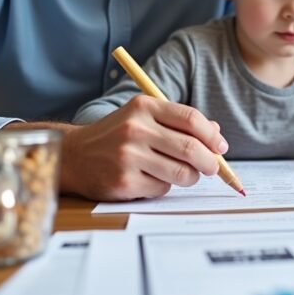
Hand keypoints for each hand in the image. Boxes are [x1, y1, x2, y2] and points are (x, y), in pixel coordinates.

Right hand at [56, 95, 228, 200]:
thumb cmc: (116, 135)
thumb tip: (217, 134)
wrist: (73, 156)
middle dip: (209, 162)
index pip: (190, 118)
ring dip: (191, 176)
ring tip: (185, 174)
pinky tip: (152, 179)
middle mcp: (136, 129)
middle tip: (212, 168)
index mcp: (144, 106)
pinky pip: (162, 188)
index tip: (220, 147)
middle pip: (190, 147)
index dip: (211, 135)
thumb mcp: (143, 117)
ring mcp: (128, 156)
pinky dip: (165, 186)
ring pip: (181, 172)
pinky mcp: (124, 181)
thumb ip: (178, 121)